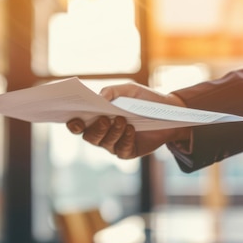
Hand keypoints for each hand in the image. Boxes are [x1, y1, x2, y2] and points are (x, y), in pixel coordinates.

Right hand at [66, 81, 190, 158]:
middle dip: (95, 129)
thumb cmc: (144, 100)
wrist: (168, 112)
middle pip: (89, 136)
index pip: (79, 124)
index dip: (74, 124)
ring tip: (122, 120)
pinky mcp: (128, 151)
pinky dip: (124, 139)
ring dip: (112, 132)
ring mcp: (114, 144)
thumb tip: (100, 96)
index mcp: (97, 117)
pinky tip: (131, 129)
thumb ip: (113, 91)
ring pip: (104, 143)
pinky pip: (121, 149)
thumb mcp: (129, 90)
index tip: (75, 119)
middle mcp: (102, 133)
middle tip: (104, 119)